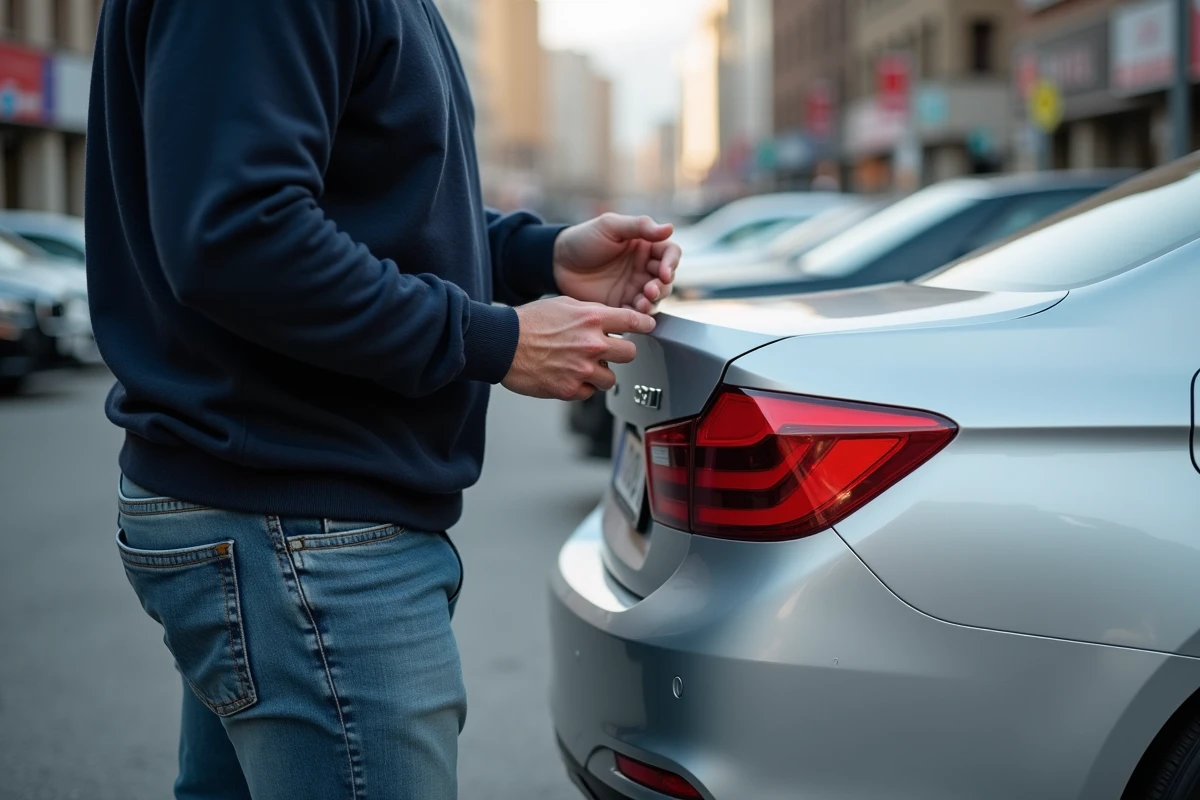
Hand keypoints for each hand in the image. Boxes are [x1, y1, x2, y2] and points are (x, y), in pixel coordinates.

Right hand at [502, 297, 655, 400]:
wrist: (502, 344)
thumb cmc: (528, 322)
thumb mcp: (563, 304)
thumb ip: (590, 312)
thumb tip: (610, 319)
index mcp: (592, 319)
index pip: (633, 320)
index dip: (645, 324)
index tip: (649, 326)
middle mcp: (592, 345)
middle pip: (630, 354)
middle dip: (621, 352)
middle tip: (609, 351)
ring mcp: (582, 370)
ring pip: (611, 378)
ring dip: (601, 373)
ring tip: (582, 366)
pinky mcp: (570, 390)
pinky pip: (589, 393)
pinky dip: (582, 387)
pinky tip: (567, 375)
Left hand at [553, 213, 681, 313]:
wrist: (557, 262)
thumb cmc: (583, 239)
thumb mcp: (611, 226)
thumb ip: (640, 226)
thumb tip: (670, 229)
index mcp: (645, 245)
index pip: (670, 254)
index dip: (671, 263)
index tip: (664, 272)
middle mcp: (643, 267)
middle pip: (666, 279)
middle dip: (662, 286)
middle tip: (650, 290)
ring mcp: (633, 287)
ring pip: (655, 298)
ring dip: (653, 302)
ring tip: (642, 303)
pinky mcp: (621, 304)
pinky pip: (637, 312)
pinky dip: (639, 315)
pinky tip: (634, 313)